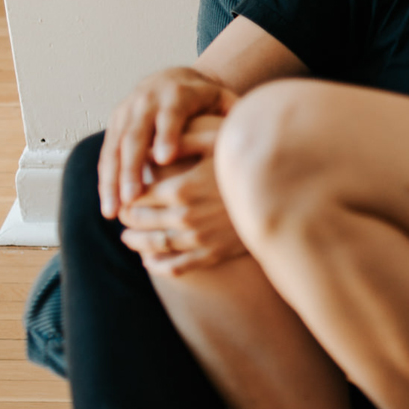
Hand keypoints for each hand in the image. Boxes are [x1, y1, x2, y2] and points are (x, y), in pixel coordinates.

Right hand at [99, 67, 236, 218]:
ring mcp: (126, 113)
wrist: (172, 79)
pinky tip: (110, 206)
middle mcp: (146, 101)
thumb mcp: (223, 100)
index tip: (165, 160)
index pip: (170, 114)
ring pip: (115, 148)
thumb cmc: (206, 99)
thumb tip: (255, 134)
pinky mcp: (114, 125)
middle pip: (136, 134)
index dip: (167, 135)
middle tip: (133, 197)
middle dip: (132, 166)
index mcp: (176, 94)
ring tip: (114, 211)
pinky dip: (106, 181)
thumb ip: (235, 116)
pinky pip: (107, 155)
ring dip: (113, 181)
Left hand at [119, 120, 243, 275]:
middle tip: (124, 214)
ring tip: (129, 237)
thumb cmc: (249, 164)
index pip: (137, 196)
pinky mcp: (213, 254)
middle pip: (140, 221)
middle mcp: (186, 217)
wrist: (284, 196)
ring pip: (153, 245)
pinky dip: (157, 266)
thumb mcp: (218, 143)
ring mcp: (199, 238)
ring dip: (135, 242)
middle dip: (127, 218)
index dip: (126, 195)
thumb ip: (183, 141)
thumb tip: (151, 146)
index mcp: (182, 188)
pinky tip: (150, 260)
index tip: (125, 193)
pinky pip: (176, 266)